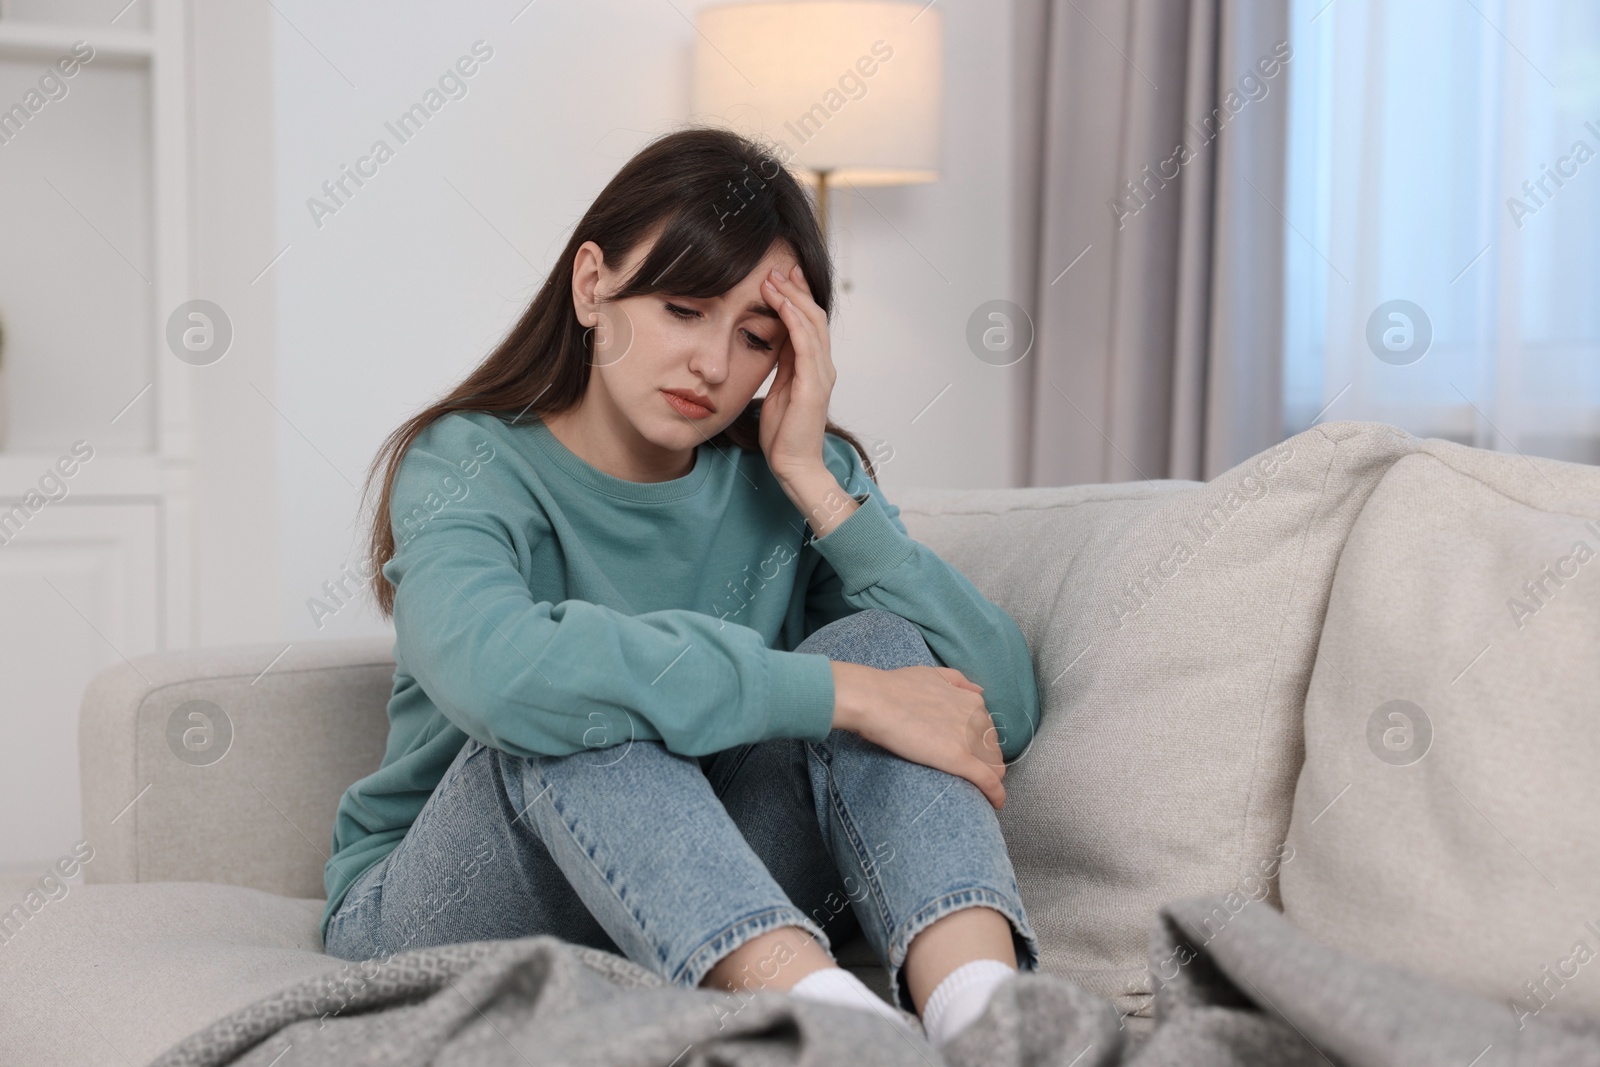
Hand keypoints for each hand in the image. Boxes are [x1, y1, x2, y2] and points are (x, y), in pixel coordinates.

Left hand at [757, 263, 835, 485]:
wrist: (794, 466)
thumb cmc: (784, 435)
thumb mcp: (780, 389)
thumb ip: (783, 364)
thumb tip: (776, 338)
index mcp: (815, 368)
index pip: (809, 323)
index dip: (797, 297)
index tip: (780, 276)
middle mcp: (823, 367)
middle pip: (814, 316)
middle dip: (795, 289)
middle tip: (776, 267)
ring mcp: (821, 375)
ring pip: (811, 324)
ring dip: (791, 298)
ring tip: (772, 278)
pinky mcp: (813, 386)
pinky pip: (805, 345)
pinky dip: (793, 320)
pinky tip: (780, 304)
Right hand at [830, 661, 1007, 808]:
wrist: (876, 700)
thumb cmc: (897, 687)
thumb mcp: (934, 674)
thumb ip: (960, 682)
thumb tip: (979, 691)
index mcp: (972, 701)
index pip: (988, 730)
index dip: (980, 745)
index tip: (969, 754)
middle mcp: (977, 719)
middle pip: (993, 749)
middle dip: (985, 762)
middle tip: (968, 773)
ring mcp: (970, 740)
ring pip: (995, 767)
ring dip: (989, 778)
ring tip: (977, 790)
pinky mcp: (960, 760)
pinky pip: (989, 782)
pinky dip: (996, 794)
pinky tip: (996, 803)